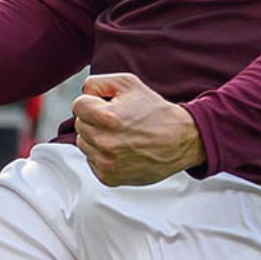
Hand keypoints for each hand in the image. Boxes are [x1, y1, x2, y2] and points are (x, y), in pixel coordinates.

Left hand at [71, 73, 204, 185]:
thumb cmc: (156, 112)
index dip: (94, 102)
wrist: (181, 141)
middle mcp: (105, 142)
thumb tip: (82, 93)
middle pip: (80, 125)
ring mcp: (106, 162)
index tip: (109, 106)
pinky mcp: (109, 177)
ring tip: (121, 135)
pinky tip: (122, 149)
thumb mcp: (130, 84)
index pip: (78, 105)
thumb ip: (98, 82)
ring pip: (84, 143)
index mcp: (108, 118)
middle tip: (119, 121)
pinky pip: (92, 161)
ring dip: (97, 138)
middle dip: (95, 120)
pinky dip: (103, 155)